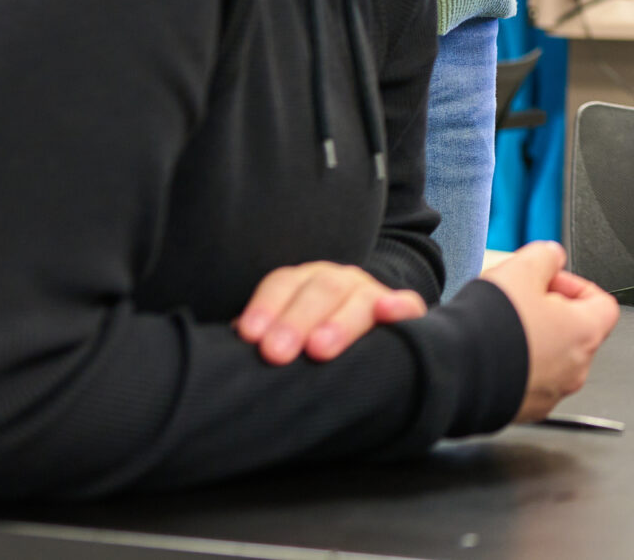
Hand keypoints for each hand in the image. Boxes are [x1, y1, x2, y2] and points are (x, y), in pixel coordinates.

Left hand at [236, 262, 426, 365]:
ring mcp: (372, 293)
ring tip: (319, 349)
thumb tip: (226, 346)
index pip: (283, 283)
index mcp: (306, 282)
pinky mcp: (404, 311)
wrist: (370, 334)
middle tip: (276, 353)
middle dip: (295, 321)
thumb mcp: (288, 336)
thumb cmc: (313, 342)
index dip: (265, 306)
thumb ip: (266, 337)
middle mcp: (339, 281)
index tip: (248, 335)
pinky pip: (407, 305)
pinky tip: (388, 311)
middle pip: (319, 290)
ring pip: (357, 299)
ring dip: (338, 322)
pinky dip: (398, 307)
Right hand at [480, 241, 620, 423]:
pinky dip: (516, 365)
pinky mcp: (523, 410)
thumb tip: (552, 257)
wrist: (453, 376)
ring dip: (532, 339)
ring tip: (500, 324)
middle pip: (575, 332)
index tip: (551, 280)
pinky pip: (528, 381)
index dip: (576, 286)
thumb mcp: (522, 268)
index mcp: (584, 333)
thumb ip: (546, 256)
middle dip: (549, 311)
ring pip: (550, 358)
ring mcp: (550, 394)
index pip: (602, 304)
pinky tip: (491, 351)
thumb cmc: (492, 329)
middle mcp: (575, 369)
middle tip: (522, 299)